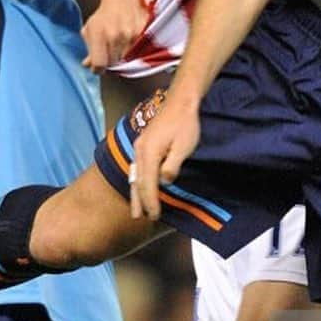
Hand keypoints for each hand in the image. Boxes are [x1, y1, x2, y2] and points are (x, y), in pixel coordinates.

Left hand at [81, 0, 148, 72]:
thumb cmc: (103, 14)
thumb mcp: (90, 29)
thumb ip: (89, 48)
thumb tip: (88, 65)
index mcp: (100, 35)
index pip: (99, 64)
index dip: (97, 68)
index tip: (97, 67)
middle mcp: (116, 36)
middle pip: (113, 64)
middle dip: (109, 62)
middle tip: (108, 55)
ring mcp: (132, 35)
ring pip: (126, 59)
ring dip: (122, 57)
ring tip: (118, 46)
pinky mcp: (143, 33)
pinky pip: (138, 50)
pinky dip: (134, 50)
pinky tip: (128, 42)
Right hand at [130, 92, 200, 220]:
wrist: (180, 102)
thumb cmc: (185, 124)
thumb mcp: (184, 146)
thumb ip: (172, 165)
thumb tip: (164, 181)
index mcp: (149, 152)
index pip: (148, 183)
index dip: (151, 201)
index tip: (155, 216)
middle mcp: (140, 151)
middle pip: (137, 182)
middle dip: (141, 201)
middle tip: (143, 218)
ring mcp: (139, 147)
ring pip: (135, 175)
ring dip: (135, 194)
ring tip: (136, 210)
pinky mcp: (143, 144)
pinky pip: (137, 168)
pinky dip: (137, 182)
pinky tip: (138, 187)